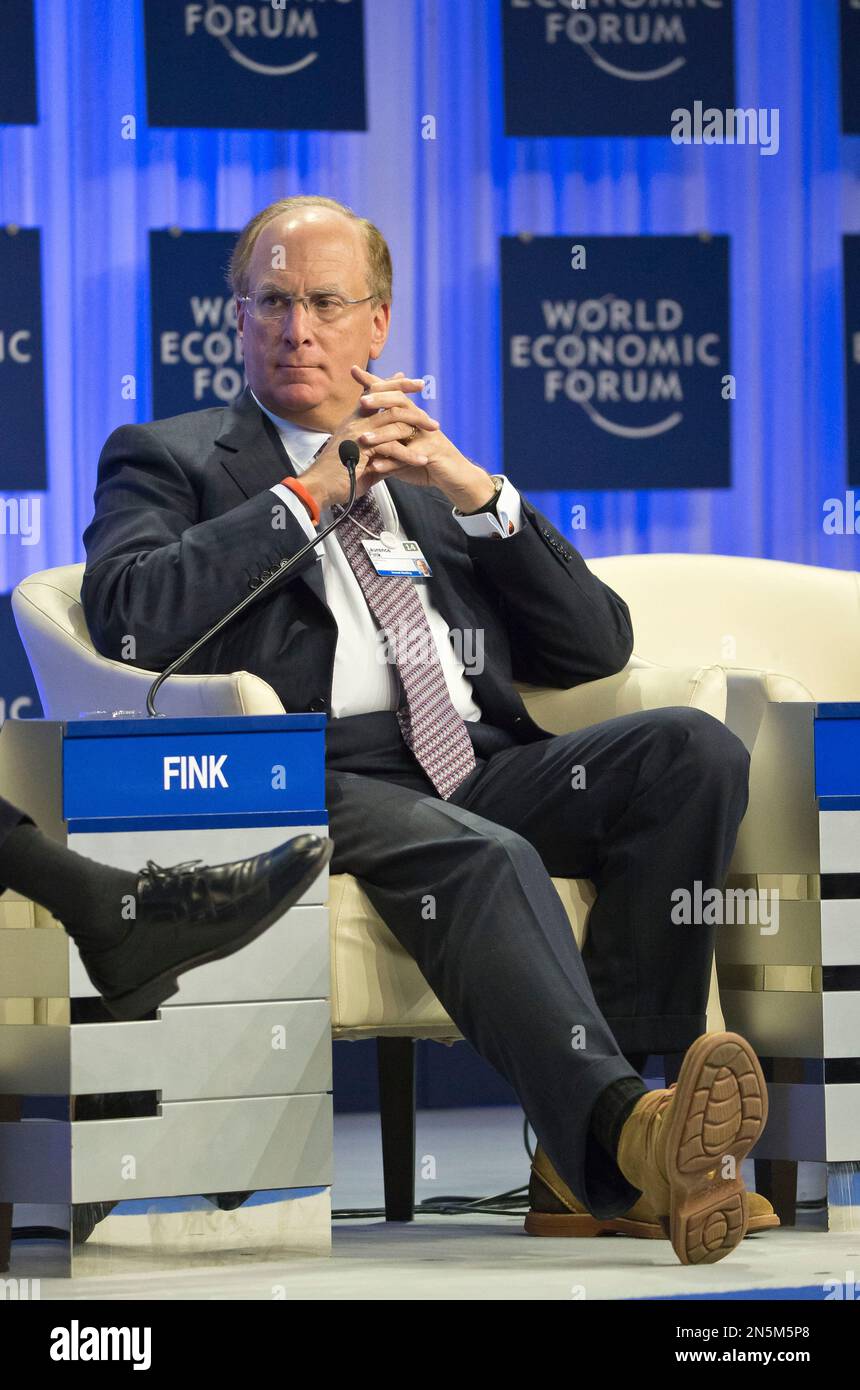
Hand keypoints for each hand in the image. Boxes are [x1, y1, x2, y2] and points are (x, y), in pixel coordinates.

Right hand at [300, 368, 440, 510]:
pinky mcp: (361, 448)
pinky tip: (422, 460)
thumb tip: (396, 456)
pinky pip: (391, 447)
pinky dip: (409, 455)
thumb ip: (379, 452)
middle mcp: (356, 420)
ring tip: (434, 432)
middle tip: (433, 413)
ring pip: (393, 419)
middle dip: (414, 402)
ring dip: (417, 424)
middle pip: (388, 400)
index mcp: (355, 419)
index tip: (415, 383)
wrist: (319, 488)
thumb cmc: (338, 475)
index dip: (396, 385)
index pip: (376, 392)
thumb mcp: (361, 460)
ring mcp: (358, 432)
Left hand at [354, 367, 495, 512]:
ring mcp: (426, 436)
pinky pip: (409, 456)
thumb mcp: (401, 446)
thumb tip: (361, 430)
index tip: (354, 370)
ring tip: (363, 439)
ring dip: (382, 435)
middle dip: (380, 400)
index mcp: (409, 415)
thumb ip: (384, 436)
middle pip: (399, 402)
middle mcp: (418, 420)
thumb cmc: (424, 459)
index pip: (390, 393)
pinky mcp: (431, 454)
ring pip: (402, 429)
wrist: (451, 475)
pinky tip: (376, 466)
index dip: (373, 382)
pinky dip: (391, 463)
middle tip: (362, 401)